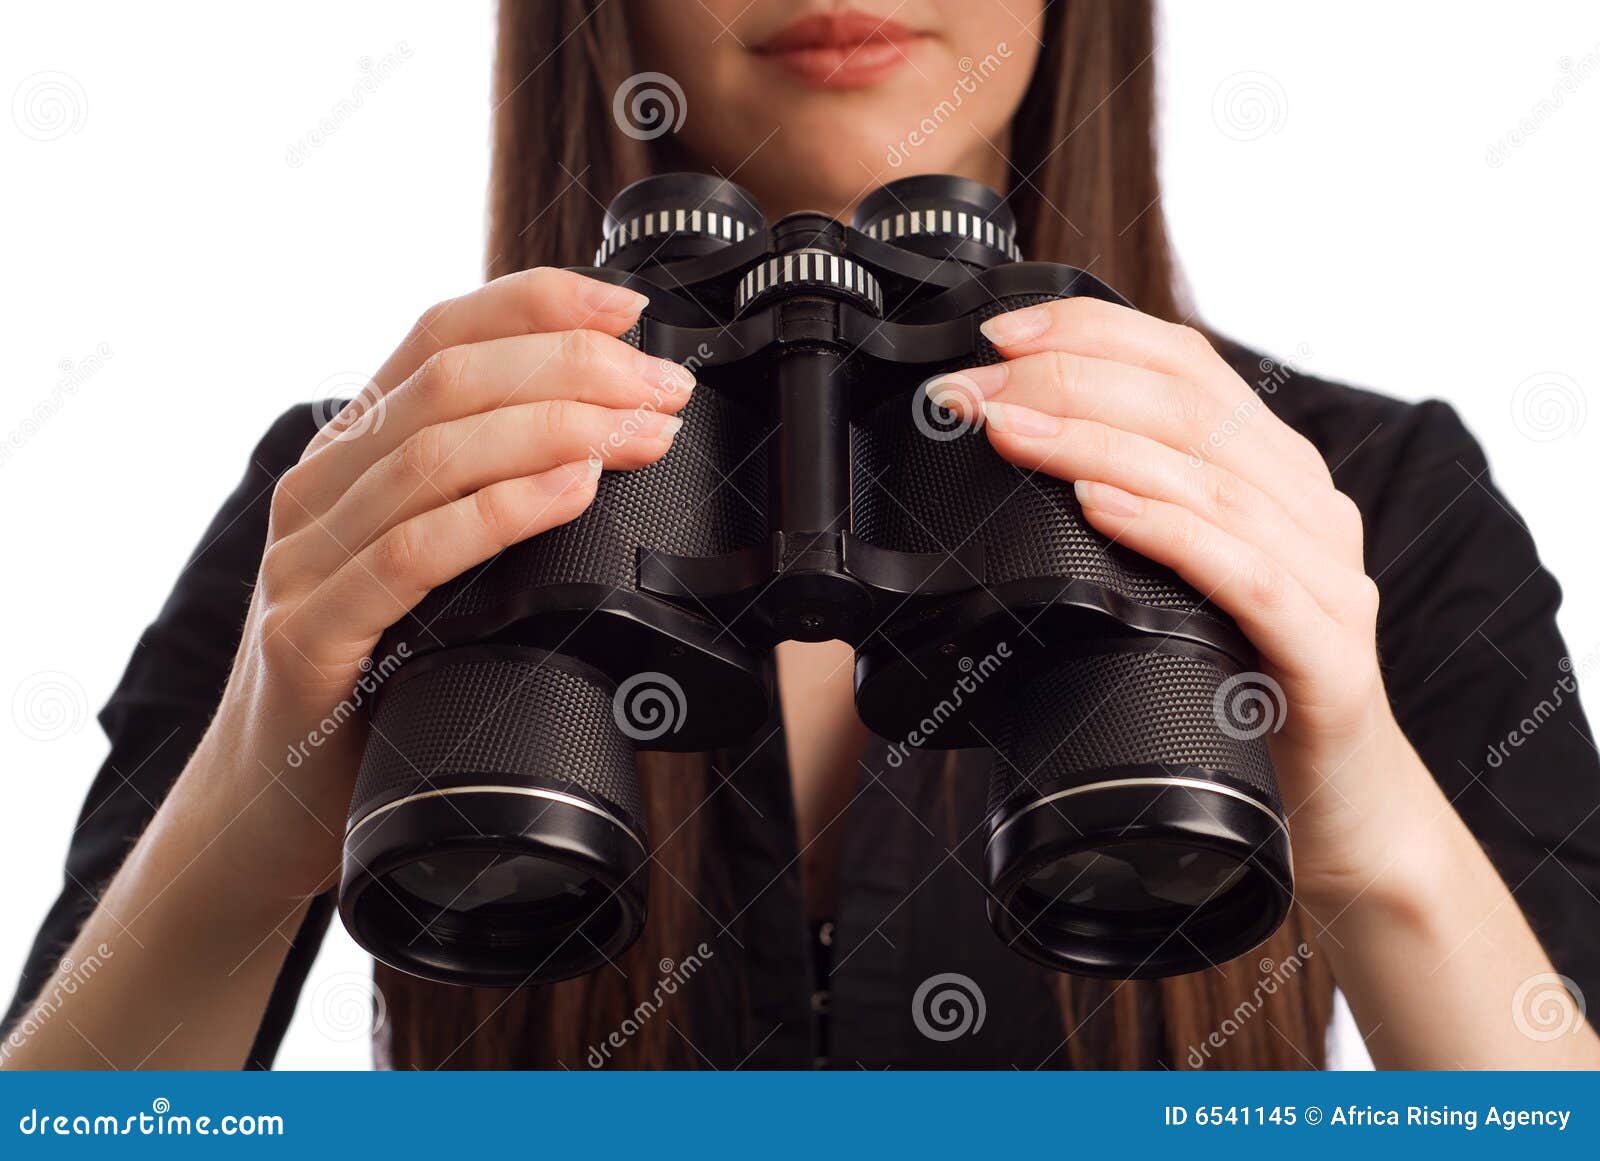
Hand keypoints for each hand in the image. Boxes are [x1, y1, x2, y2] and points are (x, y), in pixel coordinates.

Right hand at [185, 268, 695, 900]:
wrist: (269, 802)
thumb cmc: (370, 678)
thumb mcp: (425, 565)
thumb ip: (481, 498)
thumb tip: (610, 446)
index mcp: (353, 453)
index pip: (440, 334)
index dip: (537, 305)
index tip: (630, 312)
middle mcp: (322, 486)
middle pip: (451, 381)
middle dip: (575, 370)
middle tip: (664, 392)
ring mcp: (306, 558)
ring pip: (435, 453)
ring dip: (559, 431)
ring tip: (643, 435)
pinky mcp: (310, 636)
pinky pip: (412, 555)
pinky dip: (500, 512)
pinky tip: (569, 494)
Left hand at [934, 298, 1415, 909]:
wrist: (1338, 807)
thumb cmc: (1243, 685)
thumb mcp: (1182, 580)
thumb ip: (1132, 514)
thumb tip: (1012, 455)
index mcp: (1272, 473)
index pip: (1185, 362)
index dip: (1091, 331)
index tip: (997, 333)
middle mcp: (1307, 505)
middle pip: (1187, 407)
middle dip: (1065, 383)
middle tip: (972, 389)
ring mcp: (1327, 576)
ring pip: (1208, 479)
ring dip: (1092, 444)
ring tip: (1009, 431)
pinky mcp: (1328, 652)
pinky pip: (1245, 573)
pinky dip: (1167, 530)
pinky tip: (1100, 508)